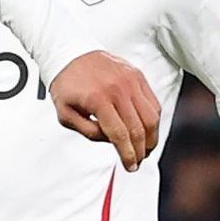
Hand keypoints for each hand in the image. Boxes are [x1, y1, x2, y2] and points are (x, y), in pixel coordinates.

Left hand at [49, 52, 164, 165]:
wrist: (70, 54)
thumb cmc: (66, 85)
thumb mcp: (66, 114)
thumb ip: (89, 132)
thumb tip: (112, 141)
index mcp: (98, 99)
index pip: (119, 135)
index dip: (127, 155)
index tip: (130, 167)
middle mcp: (118, 89)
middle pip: (138, 129)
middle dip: (140, 151)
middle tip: (138, 161)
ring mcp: (131, 80)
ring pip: (151, 117)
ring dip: (151, 137)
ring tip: (145, 149)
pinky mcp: (138, 75)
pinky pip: (153, 102)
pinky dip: (153, 120)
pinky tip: (146, 130)